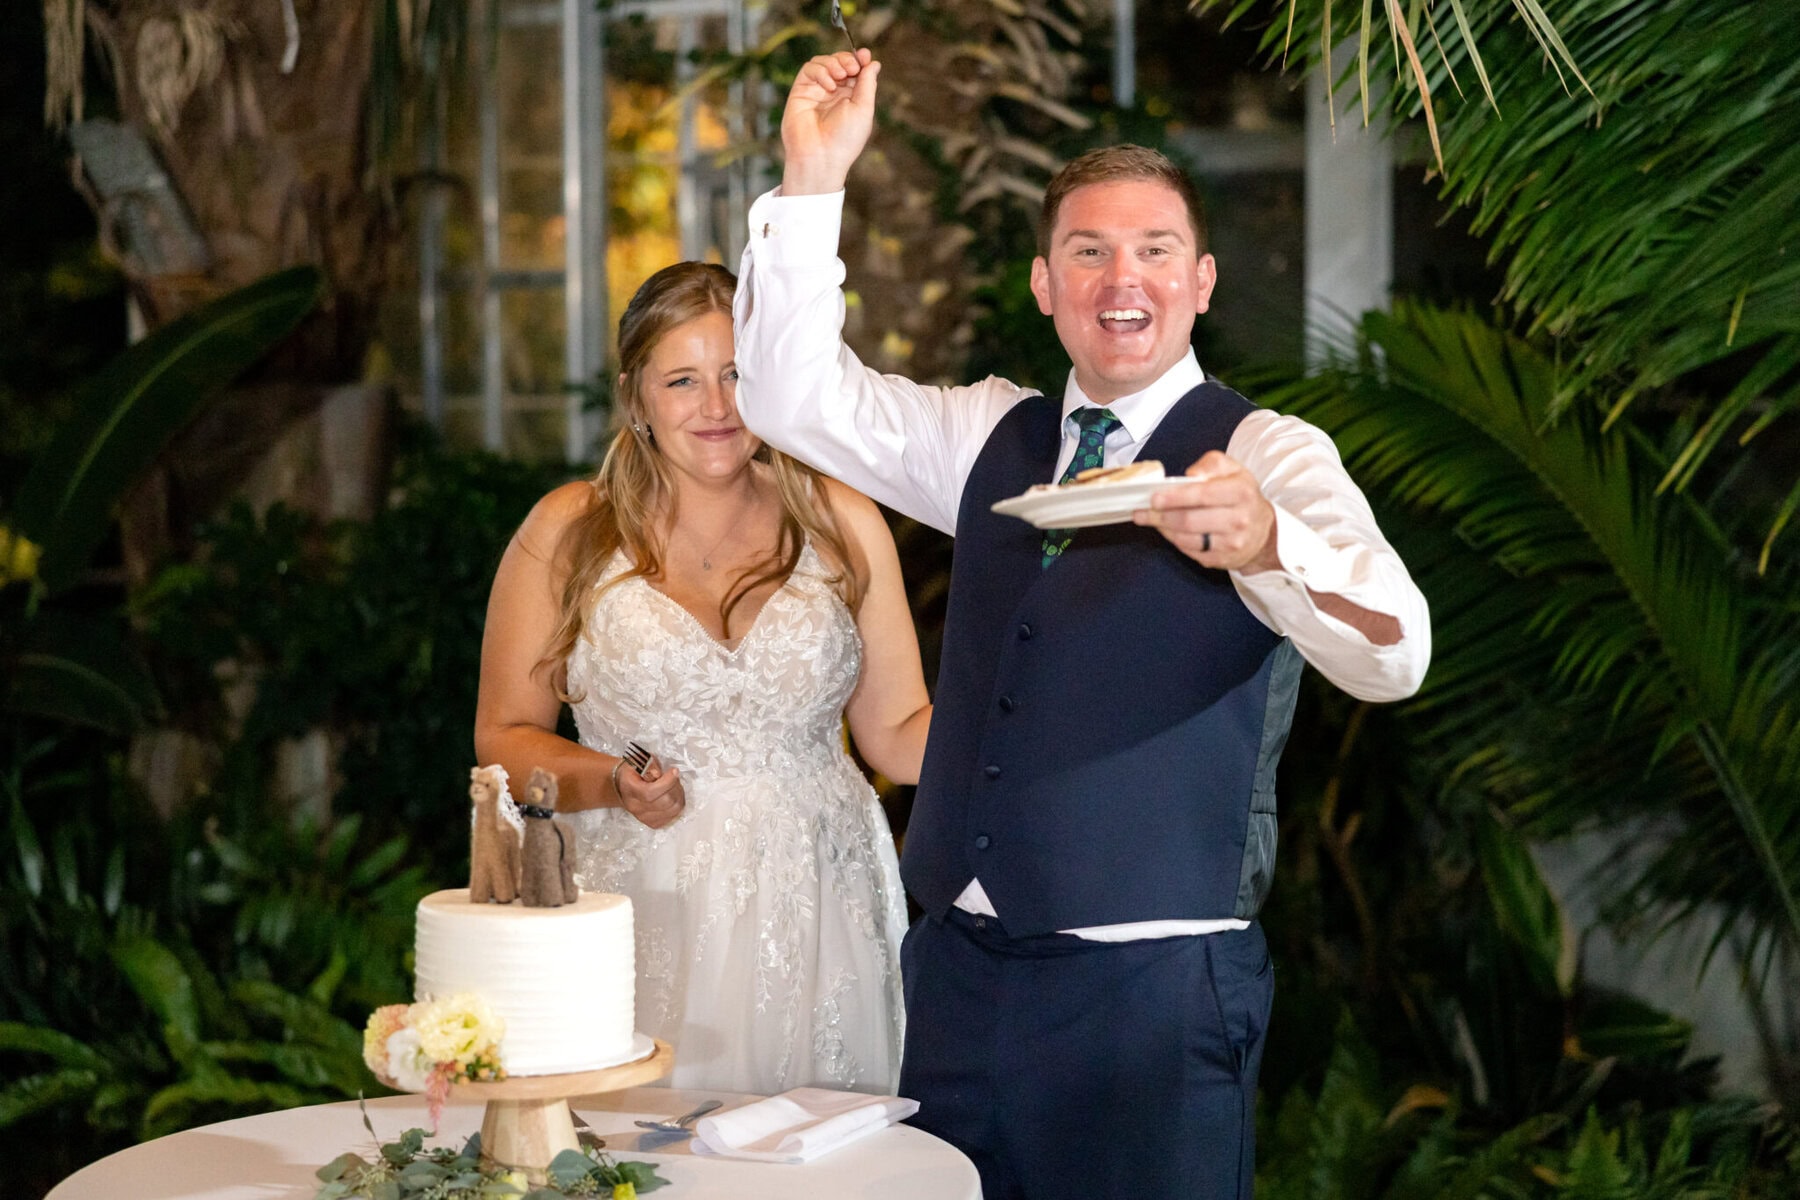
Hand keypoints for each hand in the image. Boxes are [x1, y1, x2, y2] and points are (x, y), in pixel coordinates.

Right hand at [615, 755, 685, 829]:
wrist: (624, 786)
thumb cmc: (633, 772)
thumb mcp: (639, 761)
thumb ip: (649, 766)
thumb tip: (658, 774)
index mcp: (630, 789)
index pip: (650, 792)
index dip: (667, 782)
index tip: (674, 771)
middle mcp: (635, 806)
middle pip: (665, 802)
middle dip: (675, 786)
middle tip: (673, 777)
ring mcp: (643, 817)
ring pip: (673, 810)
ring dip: (679, 795)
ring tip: (674, 786)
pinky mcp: (653, 823)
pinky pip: (673, 816)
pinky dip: (677, 805)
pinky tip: (672, 796)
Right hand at [781, 50, 879, 195]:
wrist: (820, 156)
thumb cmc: (845, 139)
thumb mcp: (864, 109)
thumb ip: (868, 84)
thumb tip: (874, 63)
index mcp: (851, 97)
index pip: (855, 69)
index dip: (859, 59)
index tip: (864, 56)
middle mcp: (834, 93)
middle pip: (839, 62)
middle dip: (847, 59)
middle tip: (852, 68)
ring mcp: (816, 91)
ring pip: (823, 62)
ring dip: (834, 63)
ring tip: (840, 76)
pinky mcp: (801, 91)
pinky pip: (809, 69)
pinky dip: (820, 71)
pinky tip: (828, 87)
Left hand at [1133, 450, 1279, 571]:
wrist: (1264, 532)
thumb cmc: (1242, 496)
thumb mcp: (1234, 470)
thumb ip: (1211, 464)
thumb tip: (1189, 475)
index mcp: (1241, 493)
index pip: (1202, 495)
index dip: (1175, 497)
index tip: (1154, 498)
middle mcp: (1238, 520)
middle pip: (1189, 520)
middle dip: (1160, 515)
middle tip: (1141, 510)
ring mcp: (1230, 543)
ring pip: (1186, 538)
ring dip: (1162, 528)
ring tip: (1148, 518)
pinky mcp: (1221, 560)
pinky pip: (1189, 550)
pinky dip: (1173, 539)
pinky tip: (1166, 529)